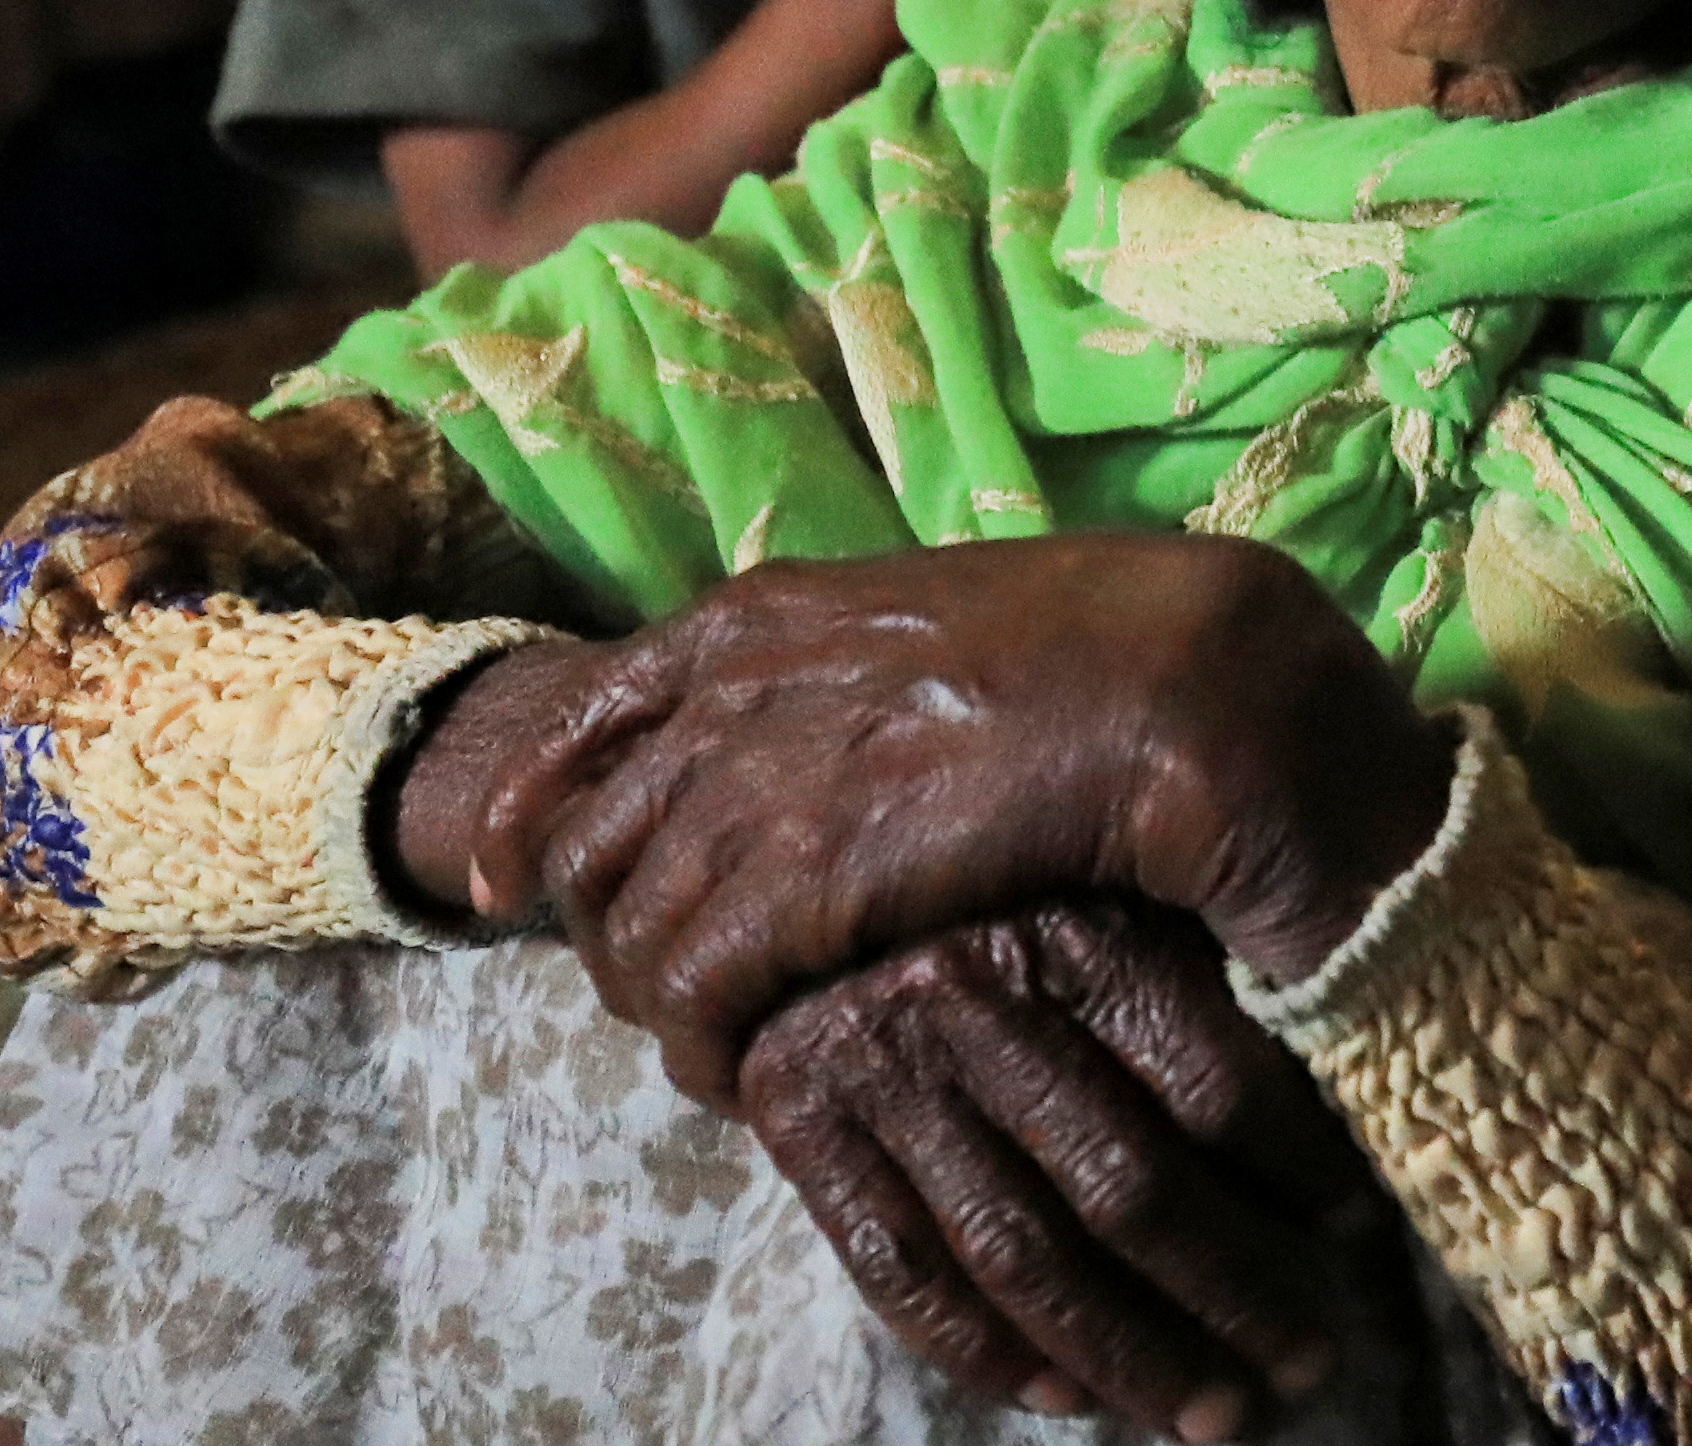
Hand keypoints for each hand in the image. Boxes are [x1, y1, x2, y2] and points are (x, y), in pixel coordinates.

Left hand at [395, 534, 1453, 1112]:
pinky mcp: (804, 883)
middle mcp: (735, 691)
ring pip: (627, 929)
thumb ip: (850, 658)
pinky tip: (746, 1077)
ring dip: (660, 1006)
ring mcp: (762, 782)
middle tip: (661, 990)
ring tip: (714, 1048)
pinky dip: (703, 1049)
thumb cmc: (1101, 654)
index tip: (507, 874)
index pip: (588, 712)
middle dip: (603, 927)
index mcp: (763, 614)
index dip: (533, 807)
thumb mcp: (935, 616)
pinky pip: (691, 993)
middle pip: (588, 839)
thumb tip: (822, 713)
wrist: (1185, 687)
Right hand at [742, 898, 1366, 1440]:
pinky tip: (1067, 1397)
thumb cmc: (1007, 874)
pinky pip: (902, 1271)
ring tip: (1213, 1414)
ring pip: (1023, 1253)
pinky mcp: (798, 1120)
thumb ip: (1199, 964)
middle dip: (1232, 1294)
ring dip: (1129, 1353)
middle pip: (1127, 1186)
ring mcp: (878, 1065)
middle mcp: (970, 992)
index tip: (1357, 1230)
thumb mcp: (1117, 878)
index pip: (1215, 1082)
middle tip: (1307, 1364)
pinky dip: (987, 1351)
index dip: (1300, 1172)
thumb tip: (1345, 1070)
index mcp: (1074, 924)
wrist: (806, 860)